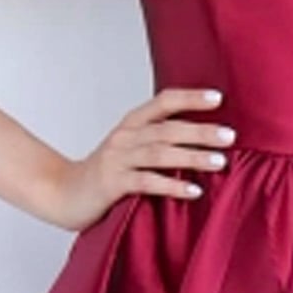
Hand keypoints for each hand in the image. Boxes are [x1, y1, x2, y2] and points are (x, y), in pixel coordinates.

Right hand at [43, 86, 233, 230]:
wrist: (62, 194)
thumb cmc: (105, 175)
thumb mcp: (131, 152)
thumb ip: (158, 143)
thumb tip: (204, 144)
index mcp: (131, 124)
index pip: (163, 102)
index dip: (190, 98)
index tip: (219, 98)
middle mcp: (124, 136)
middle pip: (167, 128)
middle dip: (201, 131)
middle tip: (230, 136)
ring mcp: (116, 159)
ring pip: (159, 153)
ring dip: (192, 156)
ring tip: (219, 162)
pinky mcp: (112, 184)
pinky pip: (146, 182)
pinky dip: (172, 185)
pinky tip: (193, 190)